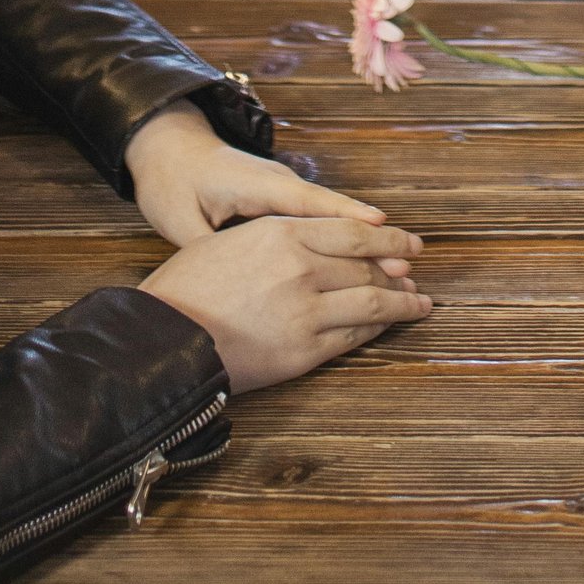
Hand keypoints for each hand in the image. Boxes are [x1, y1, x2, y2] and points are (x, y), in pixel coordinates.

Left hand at [125, 101, 389, 247]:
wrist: (169, 148)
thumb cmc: (173, 184)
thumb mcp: (181, 221)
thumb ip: (209, 249)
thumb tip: (233, 282)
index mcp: (257, 185)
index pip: (307, 202)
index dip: (344, 216)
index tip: (380, 227)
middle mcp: (279, 184)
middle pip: (333, 212)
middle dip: (371, 235)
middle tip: (409, 259)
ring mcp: (283, 191)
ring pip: (332, 217)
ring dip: (366, 239)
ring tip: (402, 264)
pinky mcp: (282, 200)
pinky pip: (320, 220)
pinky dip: (346, 237)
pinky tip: (368, 261)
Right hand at [143, 210, 430, 395]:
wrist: (164, 337)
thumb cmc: (186, 288)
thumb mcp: (230, 242)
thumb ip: (274, 240)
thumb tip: (308, 244)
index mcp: (281, 232)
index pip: (351, 232)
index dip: (387, 239)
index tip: (409, 243)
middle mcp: (301, 266)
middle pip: (367, 265)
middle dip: (398, 270)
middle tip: (416, 274)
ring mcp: (305, 309)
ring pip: (370, 301)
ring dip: (400, 303)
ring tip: (419, 304)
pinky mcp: (302, 351)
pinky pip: (352, 336)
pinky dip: (375, 329)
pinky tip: (386, 328)